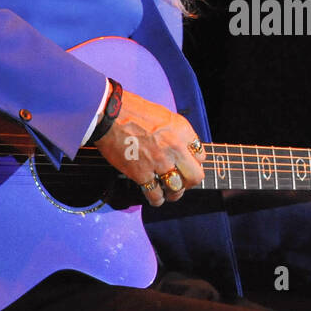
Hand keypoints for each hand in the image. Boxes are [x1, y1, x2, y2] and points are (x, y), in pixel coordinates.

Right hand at [94, 90, 203, 205]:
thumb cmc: (133, 110)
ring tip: (169, 192)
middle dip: (190, 182)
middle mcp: (175, 148)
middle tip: (183, 182)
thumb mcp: (164, 115)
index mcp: (182, 130)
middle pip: (195, 176)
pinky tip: (155, 198)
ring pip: (177, 189)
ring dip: (174, 193)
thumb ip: (176, 133)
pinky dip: (157, 199)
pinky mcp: (142, 173)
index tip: (186, 165)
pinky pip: (155, 194)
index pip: (201, 155)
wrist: (109, 114)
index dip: (194, 162)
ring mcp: (159, 162)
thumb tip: (181, 148)